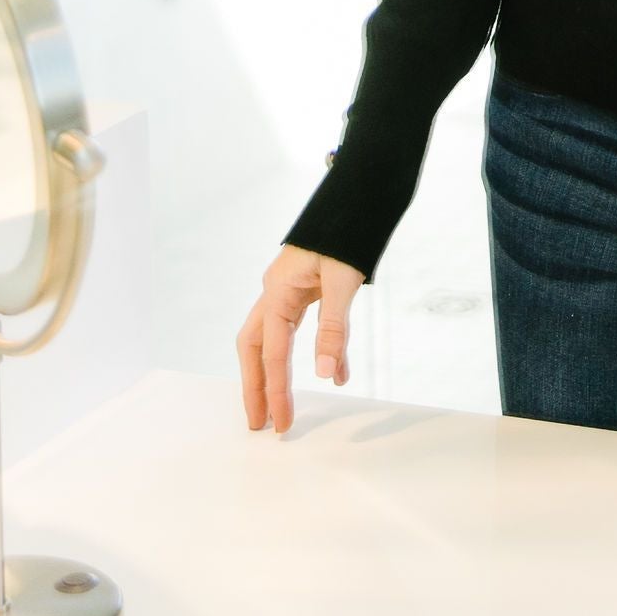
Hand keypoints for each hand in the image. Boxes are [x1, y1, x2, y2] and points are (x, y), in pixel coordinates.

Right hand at [238, 242, 366, 433]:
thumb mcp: (343, 279)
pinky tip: (335, 373)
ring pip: (274, 339)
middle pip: (255, 346)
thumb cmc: (348, 228)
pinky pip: (303, 327)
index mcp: (279, 289)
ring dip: (275, 374)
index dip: (275, 389)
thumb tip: (325, 374)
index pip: (272, 351)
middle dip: (255, 385)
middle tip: (259, 424)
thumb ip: (333, 328)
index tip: (281, 423)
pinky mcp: (309, 288)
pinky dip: (316, 351)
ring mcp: (291, 289)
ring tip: (278, 409)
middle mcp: (278, 290)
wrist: (361, 191)